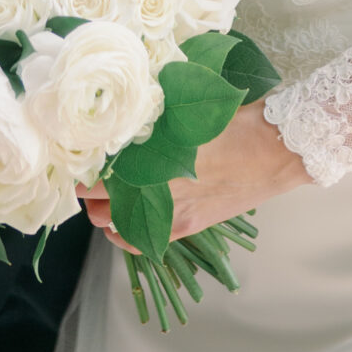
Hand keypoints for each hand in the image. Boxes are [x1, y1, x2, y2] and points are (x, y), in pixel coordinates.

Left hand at [81, 99, 308, 246]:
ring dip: (101, 209)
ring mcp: (172, 209)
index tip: (75, 153)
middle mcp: (159, 184)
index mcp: (155, 151)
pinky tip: (116, 225)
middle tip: (82, 173)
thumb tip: (117, 121)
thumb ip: (149, 122)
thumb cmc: (234, 121)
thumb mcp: (184, 111)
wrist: (276, 150)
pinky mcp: (187, 226)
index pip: (99, 164)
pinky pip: (141, 240)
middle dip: (86, 185)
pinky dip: (122, 234)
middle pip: (99, 193)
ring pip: (115, 217)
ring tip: (98, 196)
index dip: (82, 161)